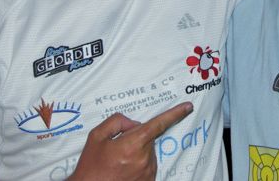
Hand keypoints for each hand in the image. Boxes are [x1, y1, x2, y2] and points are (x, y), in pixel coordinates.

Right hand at [68, 102, 192, 180]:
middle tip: (117, 148)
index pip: (159, 124)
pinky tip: (123, 170)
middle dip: (136, 138)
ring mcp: (148, 172)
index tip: (187, 107)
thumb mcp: (97, 136)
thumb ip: (117, 121)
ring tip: (117, 162)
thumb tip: (132, 124)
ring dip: (136, 152)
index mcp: (134, 144)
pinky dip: (137, 164)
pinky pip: (147, 165)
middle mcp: (145, 159)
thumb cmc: (91, 167)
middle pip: (148, 138)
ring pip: (148, 152)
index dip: (175, 113)